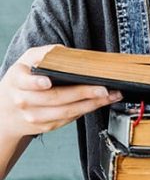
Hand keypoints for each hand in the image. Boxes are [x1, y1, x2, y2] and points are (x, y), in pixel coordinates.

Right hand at [0, 45, 122, 138]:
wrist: (6, 110)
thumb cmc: (24, 77)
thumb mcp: (29, 59)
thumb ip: (46, 53)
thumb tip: (69, 53)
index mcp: (18, 80)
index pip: (26, 82)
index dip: (36, 83)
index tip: (47, 82)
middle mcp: (24, 100)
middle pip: (55, 98)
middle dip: (83, 93)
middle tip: (103, 89)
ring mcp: (34, 116)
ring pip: (65, 112)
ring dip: (91, 104)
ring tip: (110, 96)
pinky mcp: (44, 126)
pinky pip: (68, 119)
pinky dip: (86, 110)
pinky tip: (100, 102)